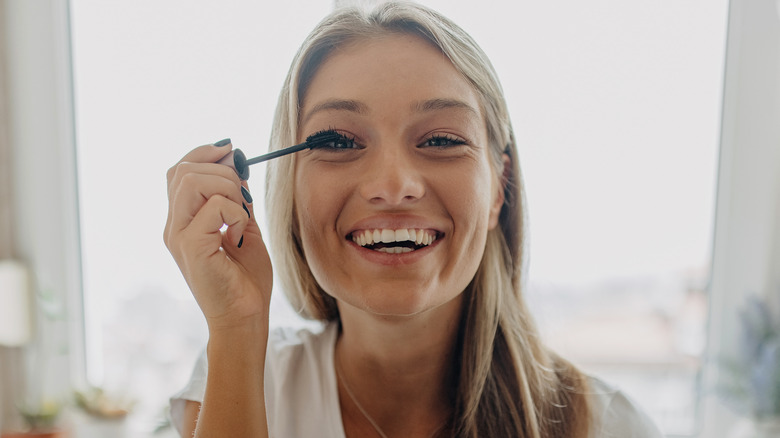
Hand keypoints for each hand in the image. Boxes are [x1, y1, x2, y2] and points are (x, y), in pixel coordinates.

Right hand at [164, 141, 272, 329]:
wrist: (245, 317)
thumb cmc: (245, 279)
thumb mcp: (243, 227)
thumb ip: (237, 199)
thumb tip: (236, 164)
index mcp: (182, 220)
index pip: (179, 170)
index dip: (205, 153)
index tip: (231, 153)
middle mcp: (174, 226)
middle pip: (183, 170)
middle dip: (222, 171)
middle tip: (244, 195)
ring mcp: (178, 236)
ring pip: (193, 181)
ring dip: (229, 189)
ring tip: (241, 216)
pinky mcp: (191, 247)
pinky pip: (215, 207)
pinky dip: (236, 213)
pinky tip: (239, 234)